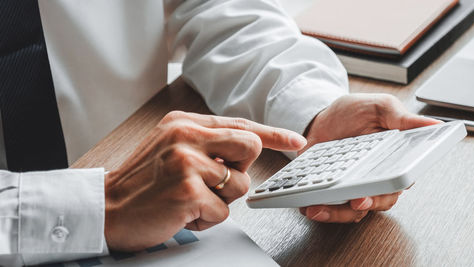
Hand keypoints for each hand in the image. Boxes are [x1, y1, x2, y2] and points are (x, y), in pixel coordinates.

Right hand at [104, 111, 305, 250]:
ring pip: (239, 184)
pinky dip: (206, 220)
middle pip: (249, 147)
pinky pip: (224, 211)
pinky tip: (182, 214)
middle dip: (240, 171)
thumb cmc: (141, 185)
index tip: (297, 141)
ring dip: (220, 201)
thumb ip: (205, 141)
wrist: (105, 210)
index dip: (273, 134)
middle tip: (214, 182)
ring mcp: (187, 162)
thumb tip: (244, 147)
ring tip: (189, 200)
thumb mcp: (170, 147)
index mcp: (184, 122)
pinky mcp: (188, 191)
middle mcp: (186, 136)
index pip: (241, 123)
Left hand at [298, 94, 440, 222]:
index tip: (390, 186)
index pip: (404, 178)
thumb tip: (435, 124)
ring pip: (358, 211)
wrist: (321, 118)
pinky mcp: (337, 193)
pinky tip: (311, 206)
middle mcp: (379, 176)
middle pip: (384, 200)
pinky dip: (324, 211)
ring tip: (321, 208)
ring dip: (340, 214)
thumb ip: (404, 118)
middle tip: (357, 200)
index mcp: (396, 158)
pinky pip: (336, 210)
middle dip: (370, 203)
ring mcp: (358, 186)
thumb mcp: (381, 107)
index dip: (398, 185)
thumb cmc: (354, 112)